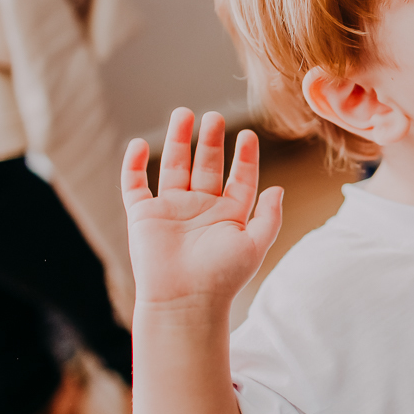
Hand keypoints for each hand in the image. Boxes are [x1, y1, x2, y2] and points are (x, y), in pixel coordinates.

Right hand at [121, 109, 281, 310]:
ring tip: (184, 113)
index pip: (240, 178)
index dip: (245, 157)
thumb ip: (269, 215)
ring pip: (175, 166)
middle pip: (207, 165)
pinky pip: (135, 185)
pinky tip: (141, 143)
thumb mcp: (255, 244)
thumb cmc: (222, 277)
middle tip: (214, 115)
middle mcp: (201, 208)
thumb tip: (279, 188)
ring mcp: (172, 209)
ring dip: (179, 140)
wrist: (184, 300)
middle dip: (211, 140)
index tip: (249, 135)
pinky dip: (135, 164)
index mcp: (229, 214)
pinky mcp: (144, 215)